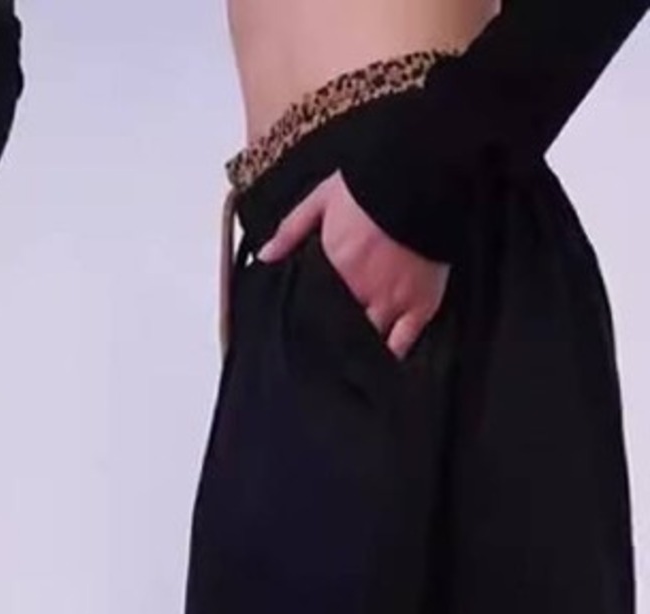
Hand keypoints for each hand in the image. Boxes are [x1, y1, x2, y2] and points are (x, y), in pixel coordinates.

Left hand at [259, 171, 449, 360]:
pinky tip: (384, 366)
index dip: (310, 318)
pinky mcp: (422, 305)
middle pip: (341, 328)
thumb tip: (264, 256)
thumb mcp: (322, 198)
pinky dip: (394, 356)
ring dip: (360, 351)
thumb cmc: (372, 183)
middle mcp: (361, 291)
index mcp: (335, 268)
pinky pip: (405, 342)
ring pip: (370, 341)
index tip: (306, 329)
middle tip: (327, 351)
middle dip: (334, 338)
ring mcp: (392, 301)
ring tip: (351, 365)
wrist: (421, 174)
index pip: (315, 306)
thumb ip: (291, 230)